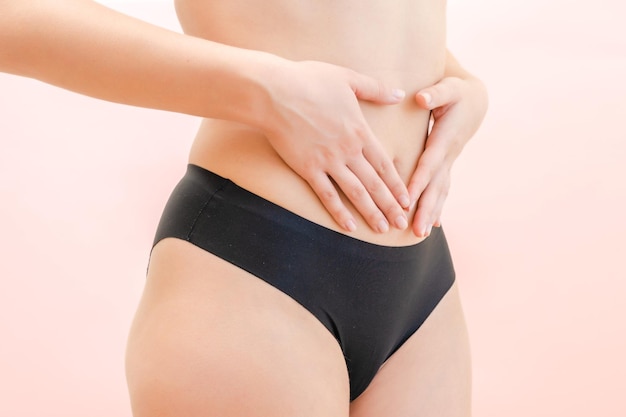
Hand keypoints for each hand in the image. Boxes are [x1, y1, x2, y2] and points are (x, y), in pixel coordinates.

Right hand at [262, 60, 410, 232]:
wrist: (274, 92)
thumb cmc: (309, 80)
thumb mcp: (348, 79)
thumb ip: (375, 89)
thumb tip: (399, 93)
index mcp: (360, 131)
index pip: (384, 164)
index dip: (397, 184)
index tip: (407, 200)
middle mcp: (348, 150)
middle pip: (374, 183)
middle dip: (389, 206)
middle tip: (401, 223)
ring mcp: (328, 162)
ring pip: (355, 193)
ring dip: (370, 212)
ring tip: (381, 229)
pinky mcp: (307, 168)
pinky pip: (326, 195)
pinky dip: (338, 212)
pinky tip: (349, 226)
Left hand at [408, 75, 487, 236]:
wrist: (476, 101)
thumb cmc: (458, 93)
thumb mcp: (449, 87)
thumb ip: (435, 94)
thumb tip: (421, 99)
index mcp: (445, 138)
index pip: (429, 163)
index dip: (419, 180)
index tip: (408, 199)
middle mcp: (449, 155)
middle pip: (436, 186)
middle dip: (426, 208)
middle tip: (416, 230)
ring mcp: (450, 162)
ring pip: (440, 192)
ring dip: (431, 213)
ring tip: (420, 234)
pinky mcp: (448, 165)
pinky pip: (443, 190)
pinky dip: (438, 207)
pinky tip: (432, 226)